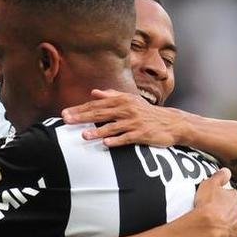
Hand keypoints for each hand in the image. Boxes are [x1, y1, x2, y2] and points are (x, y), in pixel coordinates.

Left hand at [61, 89, 181, 147]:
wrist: (172, 122)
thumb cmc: (148, 113)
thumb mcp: (131, 100)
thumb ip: (112, 96)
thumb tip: (94, 92)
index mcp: (122, 100)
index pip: (96, 104)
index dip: (80, 108)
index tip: (65, 113)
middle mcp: (127, 109)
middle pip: (101, 114)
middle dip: (83, 117)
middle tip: (67, 121)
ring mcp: (134, 122)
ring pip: (112, 126)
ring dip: (98, 131)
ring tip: (84, 135)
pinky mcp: (142, 134)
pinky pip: (127, 138)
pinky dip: (116, 140)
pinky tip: (106, 143)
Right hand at [193, 168, 236, 236]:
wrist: (207, 224)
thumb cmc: (207, 205)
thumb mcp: (210, 184)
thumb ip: (220, 176)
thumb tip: (227, 170)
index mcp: (233, 198)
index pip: (234, 195)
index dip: (229, 198)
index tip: (224, 199)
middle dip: (235, 213)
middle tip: (226, 215)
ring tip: (230, 231)